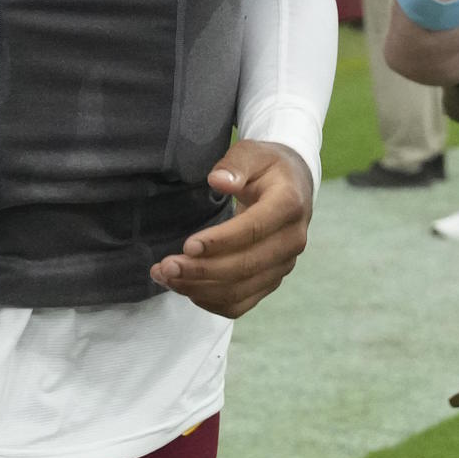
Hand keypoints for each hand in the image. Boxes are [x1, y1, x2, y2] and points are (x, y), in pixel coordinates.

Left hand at [150, 140, 314, 318]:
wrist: (293, 186)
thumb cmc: (267, 167)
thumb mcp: (252, 154)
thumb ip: (235, 164)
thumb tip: (218, 181)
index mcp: (289, 205)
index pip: (255, 229)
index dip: (220, 241)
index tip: (188, 246)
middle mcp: (292, 240)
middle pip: (245, 266)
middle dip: (201, 271)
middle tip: (165, 266)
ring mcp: (283, 265)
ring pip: (240, 290)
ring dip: (199, 289)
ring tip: (165, 277)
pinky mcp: (272, 281)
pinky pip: (241, 303)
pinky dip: (211, 302)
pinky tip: (185, 288)